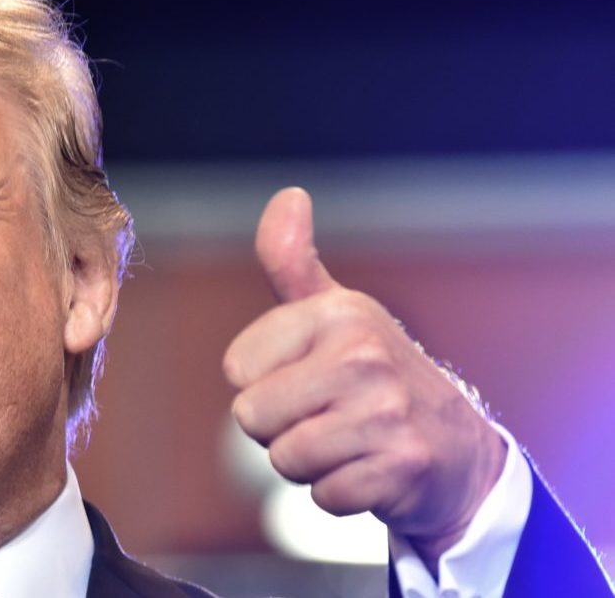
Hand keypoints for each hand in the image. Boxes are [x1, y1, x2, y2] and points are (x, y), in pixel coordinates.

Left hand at [223, 187, 505, 564]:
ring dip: (309, 464)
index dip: (262, 384)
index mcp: (339, 313)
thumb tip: (288, 196)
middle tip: (328, 418)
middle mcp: (365, 354)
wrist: (456, 450)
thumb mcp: (336, 313)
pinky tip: (370, 471)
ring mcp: (387, 411)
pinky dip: (340, 494)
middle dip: (281, 429)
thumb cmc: (374, 378)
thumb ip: (294, 262)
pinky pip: (324, 495)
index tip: (307, 379)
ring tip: (348, 443)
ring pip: (285, 458)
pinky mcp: (402, 467)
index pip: (237, 369)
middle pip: (252, 417)